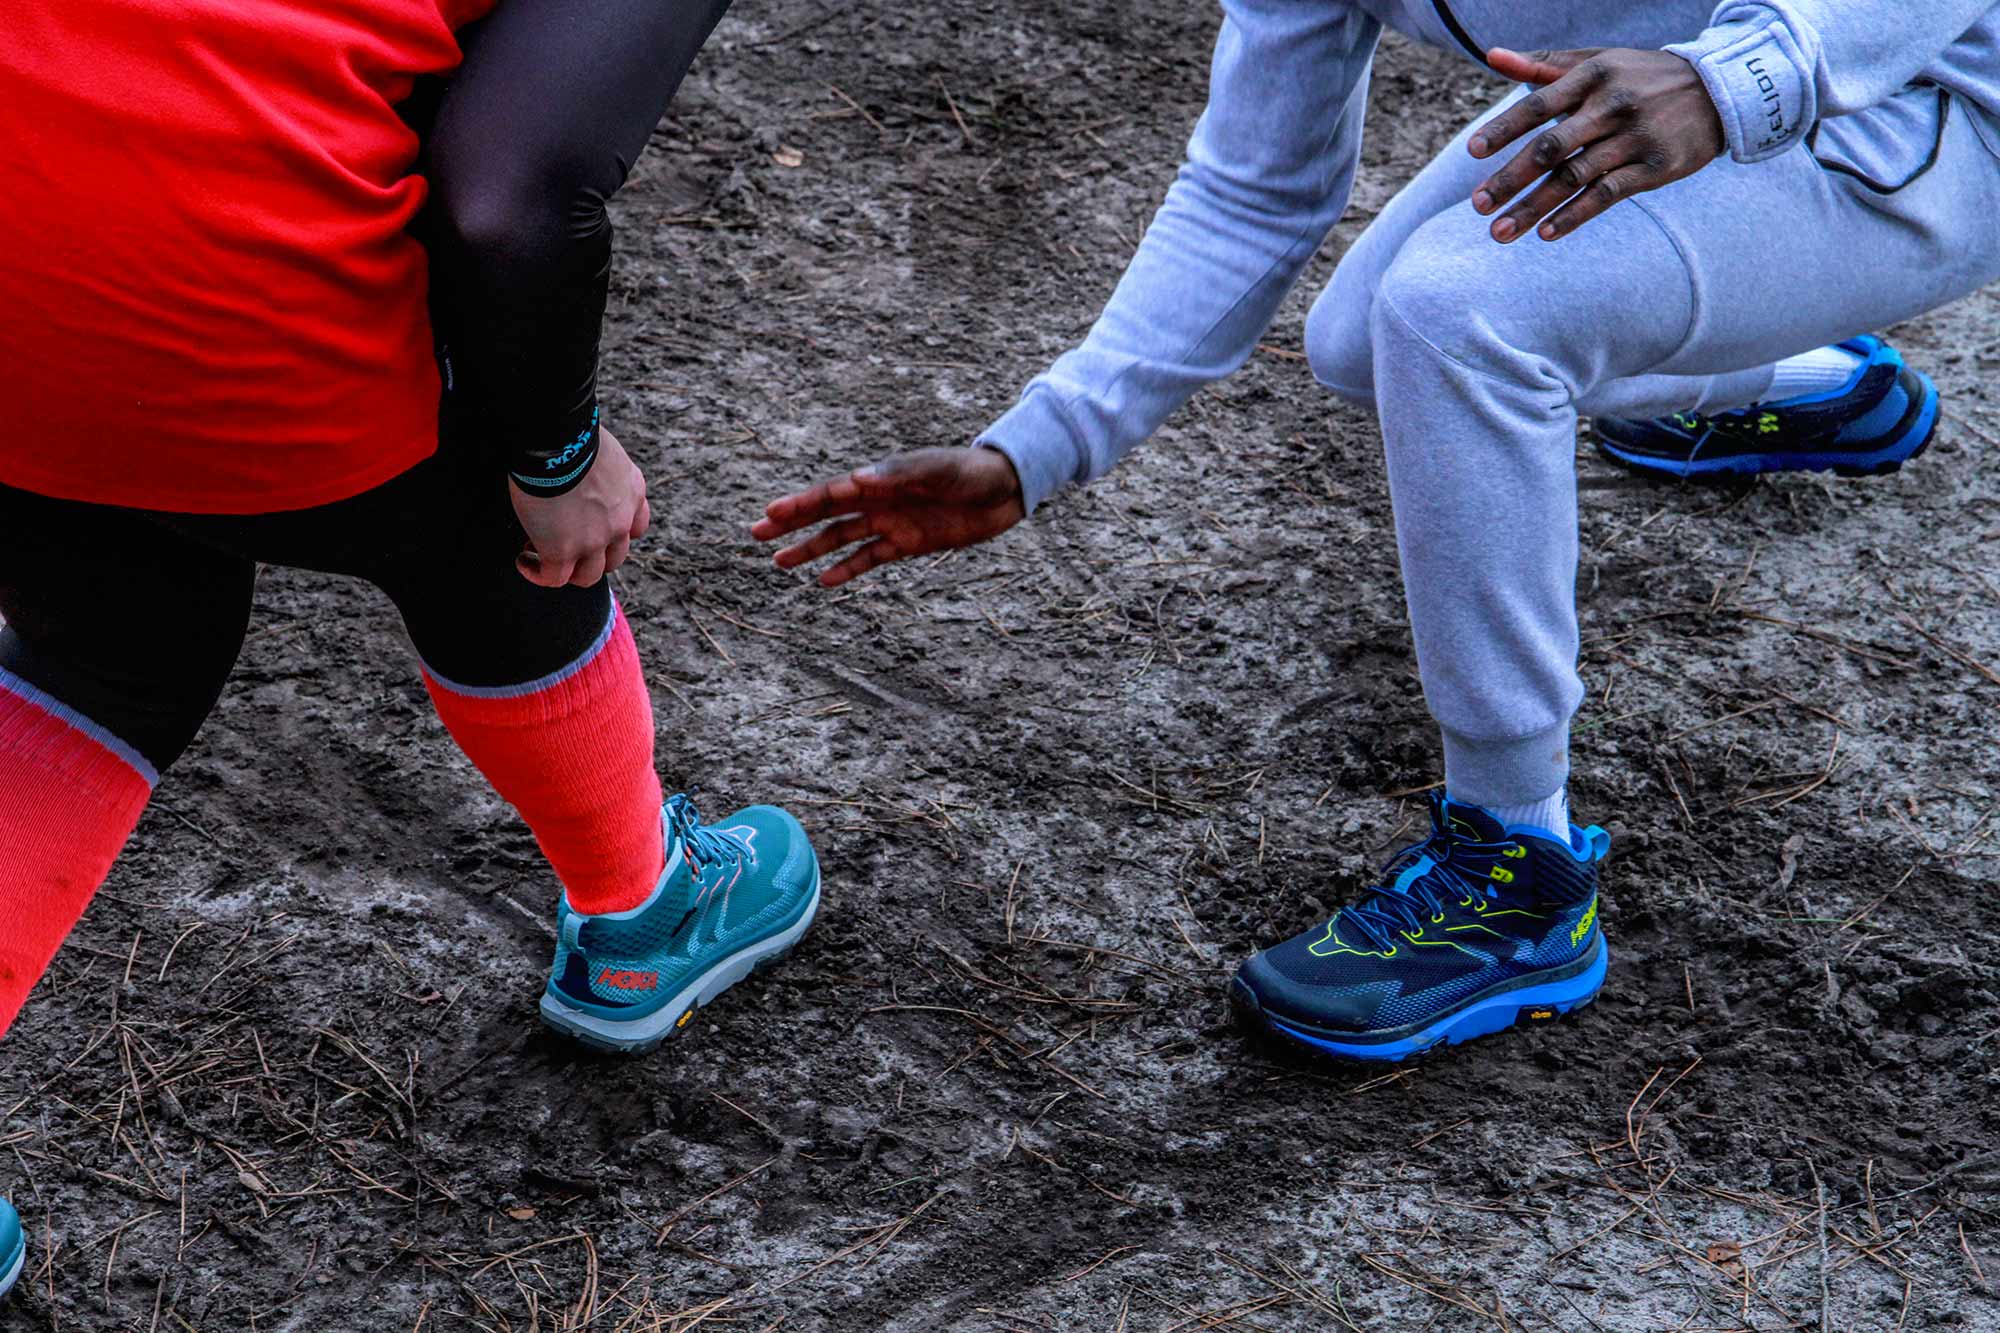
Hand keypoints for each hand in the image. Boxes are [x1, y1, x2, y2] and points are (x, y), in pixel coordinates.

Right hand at [510, 426, 650, 586]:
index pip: (637, 527)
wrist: (559, 439)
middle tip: (568, 547)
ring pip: (589, 576)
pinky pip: (553, 577)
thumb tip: (581, 464)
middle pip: (615, 557)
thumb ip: (602, 467)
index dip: (618, 534)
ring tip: (542, 557)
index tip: (600, 531)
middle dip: (593, 557)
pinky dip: (538, 573)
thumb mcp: (606, 449)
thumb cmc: (574, 431)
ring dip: (568, 571)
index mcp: (632, 493)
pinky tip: (525, 561)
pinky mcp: (563, 551)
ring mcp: (594, 540)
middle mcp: (620, 521)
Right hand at [751, 446, 1026, 586]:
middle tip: (756, 535)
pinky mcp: (908, 544)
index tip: (771, 513)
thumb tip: (857, 479)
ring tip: (780, 562)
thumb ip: (899, 474)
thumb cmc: (970, 472)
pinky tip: (824, 582)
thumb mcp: (937, 470)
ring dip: (812, 549)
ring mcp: (891, 523)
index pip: (832, 494)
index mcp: (880, 480)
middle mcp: (879, 501)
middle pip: (826, 515)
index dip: (800, 504)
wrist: (1005, 489)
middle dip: (792, 524)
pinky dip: (847, 570)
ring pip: (841, 539)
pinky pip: (870, 559)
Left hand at [1468, 47, 1725, 242]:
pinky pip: (1607, 195)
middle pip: (1551, 147)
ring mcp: (1635, 138)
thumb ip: (1543, 65)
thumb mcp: (1597, 61)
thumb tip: (1491, 56)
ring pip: (1574, 177)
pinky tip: (1546, 233)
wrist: (1718, 91)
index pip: (1539, 104)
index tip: (1473, 152)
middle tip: (1477, 204)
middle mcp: (1612, 105)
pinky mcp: (1656, 167)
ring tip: (1499, 232)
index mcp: (1593, 76)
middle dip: (1510, 178)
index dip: (1504, 128)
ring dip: (1533, 208)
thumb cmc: (1640, 77)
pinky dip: (1574, 215)